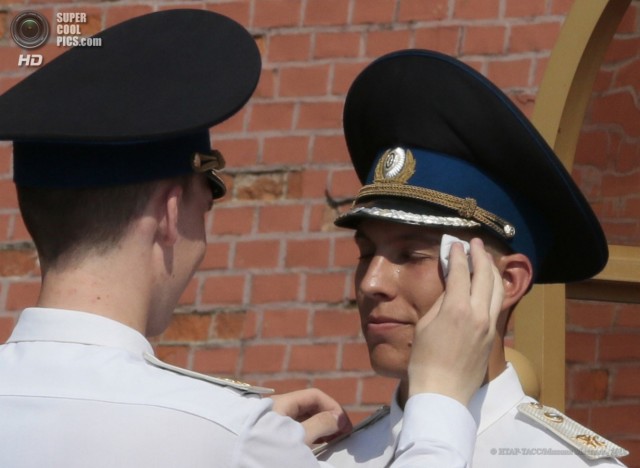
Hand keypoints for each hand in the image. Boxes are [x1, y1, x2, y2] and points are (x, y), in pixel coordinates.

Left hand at [270, 388, 352, 445]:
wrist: (238, 465)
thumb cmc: (268, 449)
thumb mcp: (298, 437)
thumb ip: (320, 425)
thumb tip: (338, 418)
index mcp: (281, 403)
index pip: (314, 396)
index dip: (333, 407)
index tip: (345, 425)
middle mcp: (277, 409)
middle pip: (310, 406)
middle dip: (329, 417)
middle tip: (343, 434)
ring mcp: (275, 423)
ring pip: (304, 419)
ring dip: (322, 426)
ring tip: (334, 439)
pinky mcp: (274, 437)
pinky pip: (297, 430)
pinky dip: (311, 434)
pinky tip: (319, 444)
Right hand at [407, 238, 503, 404]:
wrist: (442, 392)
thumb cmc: (424, 360)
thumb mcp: (425, 325)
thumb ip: (440, 302)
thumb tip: (450, 286)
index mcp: (457, 309)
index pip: (460, 272)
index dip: (457, 255)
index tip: (455, 244)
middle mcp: (478, 313)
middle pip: (484, 275)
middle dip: (479, 255)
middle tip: (474, 243)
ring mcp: (488, 325)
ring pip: (497, 289)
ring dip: (491, 270)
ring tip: (485, 258)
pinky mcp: (492, 336)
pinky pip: (497, 304)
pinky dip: (494, 288)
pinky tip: (489, 283)